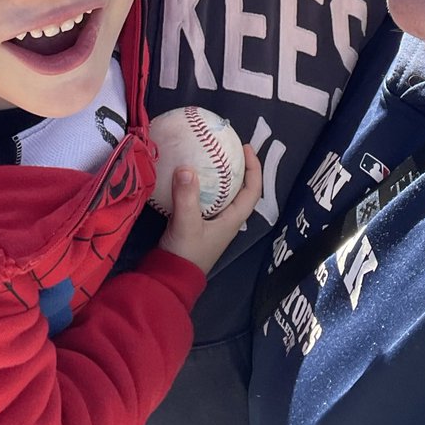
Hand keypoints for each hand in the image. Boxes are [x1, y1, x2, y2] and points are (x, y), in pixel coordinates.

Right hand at [156, 145, 261, 273]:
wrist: (169, 277)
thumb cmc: (185, 253)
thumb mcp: (186, 223)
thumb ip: (186, 196)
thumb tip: (186, 167)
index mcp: (232, 219)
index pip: (252, 191)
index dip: (254, 168)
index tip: (246, 148)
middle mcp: (225, 218)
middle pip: (239, 189)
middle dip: (237, 167)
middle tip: (226, 147)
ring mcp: (211, 221)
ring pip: (221, 192)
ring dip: (219, 174)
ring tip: (208, 155)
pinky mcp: (196, 222)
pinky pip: (204, 196)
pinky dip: (201, 183)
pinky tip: (188, 173)